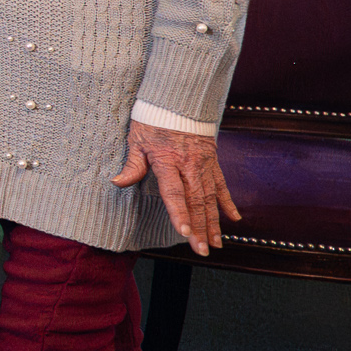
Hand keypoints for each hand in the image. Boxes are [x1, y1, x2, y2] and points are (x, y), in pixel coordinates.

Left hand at [112, 123, 239, 254]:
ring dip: (213, 222)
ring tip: (215, 243)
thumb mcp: (136, 139)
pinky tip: (234, 219)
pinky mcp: (213, 161)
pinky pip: (222, 185)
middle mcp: (189, 165)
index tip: (184, 232)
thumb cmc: (153, 120)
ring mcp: (204, 164)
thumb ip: (131, 164)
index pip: (174, 193)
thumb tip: (117, 182)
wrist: (179, 101)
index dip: (179, 214)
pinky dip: (228, 202)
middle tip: (203, 250)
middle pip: (196, 201)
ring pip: (211, 198)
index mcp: (168, 161)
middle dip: (200, 228)